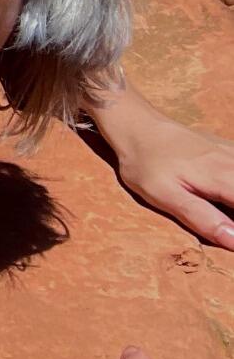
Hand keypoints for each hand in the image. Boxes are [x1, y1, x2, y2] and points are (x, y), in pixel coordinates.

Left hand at [113, 109, 233, 249]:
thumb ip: (203, 219)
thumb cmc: (146, 163)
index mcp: (220, 177)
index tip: (232, 234)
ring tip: (224, 210)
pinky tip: (225, 195)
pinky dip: (233, 185)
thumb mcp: (166, 197)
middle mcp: (230, 161)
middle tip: (224, 220)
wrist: (135, 125)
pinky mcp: (224, 148)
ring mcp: (229, 151)